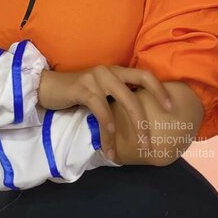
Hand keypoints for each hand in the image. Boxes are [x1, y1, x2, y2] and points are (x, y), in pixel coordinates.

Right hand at [38, 65, 172, 158]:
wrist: (46, 87)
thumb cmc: (76, 92)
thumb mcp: (100, 92)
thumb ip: (116, 98)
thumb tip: (136, 118)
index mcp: (116, 71)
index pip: (145, 75)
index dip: (160, 90)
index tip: (171, 108)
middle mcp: (109, 71)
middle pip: (137, 92)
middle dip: (146, 118)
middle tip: (152, 140)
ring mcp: (96, 78)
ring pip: (122, 102)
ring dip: (130, 128)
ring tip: (135, 146)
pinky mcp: (81, 88)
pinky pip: (100, 106)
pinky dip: (108, 122)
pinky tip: (112, 136)